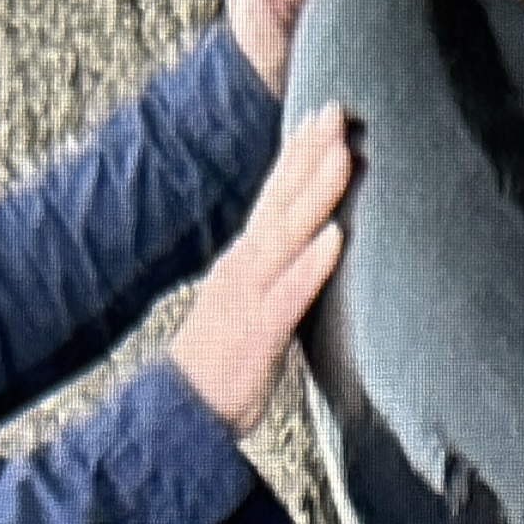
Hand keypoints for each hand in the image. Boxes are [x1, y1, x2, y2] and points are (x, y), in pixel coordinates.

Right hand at [171, 104, 351, 427]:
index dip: (298, 153)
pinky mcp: (258, 333)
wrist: (180, 414)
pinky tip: (337, 236)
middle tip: (337, 108)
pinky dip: (312, 263)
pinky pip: (290, 293)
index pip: (274, 195)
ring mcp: (249, 296)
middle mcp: (245, 267)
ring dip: (316, 192)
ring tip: (343, 154)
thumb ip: (276, 276)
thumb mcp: (252, 307)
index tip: (323, 115)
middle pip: (281, 199)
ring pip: (287, 235)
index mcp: (245, 260)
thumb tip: (308, 252)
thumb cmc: (224, 364)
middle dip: (309, 152)